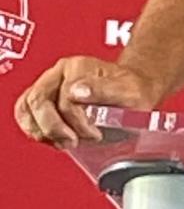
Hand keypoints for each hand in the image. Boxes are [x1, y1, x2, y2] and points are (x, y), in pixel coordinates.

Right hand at [13, 56, 160, 149]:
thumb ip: (104, 90)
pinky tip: (54, 139)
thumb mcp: (128, 91)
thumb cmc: (132, 90)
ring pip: (26, 108)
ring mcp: (48, 83)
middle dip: (54, 128)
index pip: (65, 98)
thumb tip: (75, 92)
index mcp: (79, 66)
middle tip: (73, 142)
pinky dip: (34, 130)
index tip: (93, 134)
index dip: (78, 122)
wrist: (134, 88)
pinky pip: (24, 114)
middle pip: (38, 101)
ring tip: (64, 142)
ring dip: (42, 131)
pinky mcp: (42, 97)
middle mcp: (60, 71)